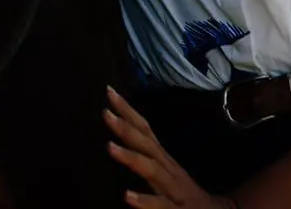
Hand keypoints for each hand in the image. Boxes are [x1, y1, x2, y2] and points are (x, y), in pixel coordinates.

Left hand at [103, 86, 234, 208]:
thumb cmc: (185, 194)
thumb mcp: (166, 172)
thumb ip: (148, 157)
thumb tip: (124, 136)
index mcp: (162, 158)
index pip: (144, 129)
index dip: (128, 111)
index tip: (110, 92)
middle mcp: (168, 168)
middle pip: (146, 143)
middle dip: (126, 127)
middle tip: (105, 111)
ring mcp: (174, 189)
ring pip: (152, 170)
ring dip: (131, 157)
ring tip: (110, 147)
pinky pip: (161, 205)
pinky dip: (145, 200)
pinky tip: (128, 196)